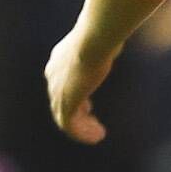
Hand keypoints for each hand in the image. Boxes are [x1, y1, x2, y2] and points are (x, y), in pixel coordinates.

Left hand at [45, 29, 114, 143]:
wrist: (93, 41)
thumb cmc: (103, 35)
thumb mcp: (102, 38)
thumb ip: (104, 43)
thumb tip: (117, 36)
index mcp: (59, 60)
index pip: (61, 84)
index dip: (74, 97)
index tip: (88, 107)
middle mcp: (54, 76)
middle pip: (60, 101)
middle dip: (77, 113)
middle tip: (92, 122)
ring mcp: (57, 90)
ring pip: (64, 117)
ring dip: (81, 127)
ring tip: (98, 135)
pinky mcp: (65, 102)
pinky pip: (69, 125)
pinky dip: (82, 133)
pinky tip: (97, 136)